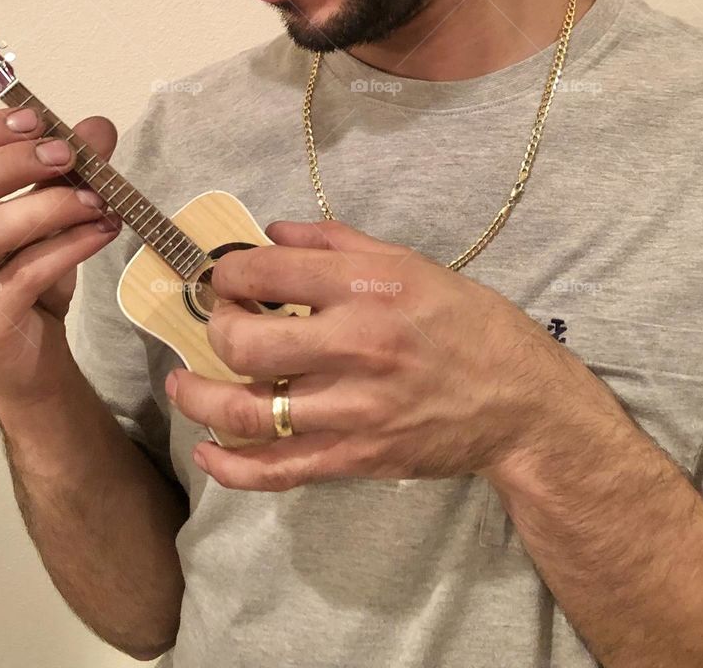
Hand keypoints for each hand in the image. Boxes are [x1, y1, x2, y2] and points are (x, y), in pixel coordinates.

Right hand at [0, 105, 121, 402]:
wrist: (31, 360)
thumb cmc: (26, 278)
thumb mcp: (47, 214)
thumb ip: (66, 170)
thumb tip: (96, 127)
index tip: (34, 120)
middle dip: (8, 164)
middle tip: (66, 155)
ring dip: (48, 206)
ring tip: (98, 199)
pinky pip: (21, 275)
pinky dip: (68, 247)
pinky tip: (102, 232)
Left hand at [165, 217, 571, 490]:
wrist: (520, 402)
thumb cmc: (466, 323)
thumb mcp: (410, 262)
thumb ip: (336, 242)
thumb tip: (272, 231)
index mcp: (369, 286)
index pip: (270, 271)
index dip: (229, 272)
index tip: (223, 277)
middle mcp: (356, 344)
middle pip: (246, 342)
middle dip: (215, 328)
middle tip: (218, 323)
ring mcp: (353, 407)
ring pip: (247, 411)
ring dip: (200, 398)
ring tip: (183, 385)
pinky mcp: (356, 457)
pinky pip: (277, 470)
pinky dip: (231, 468)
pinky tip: (208, 453)